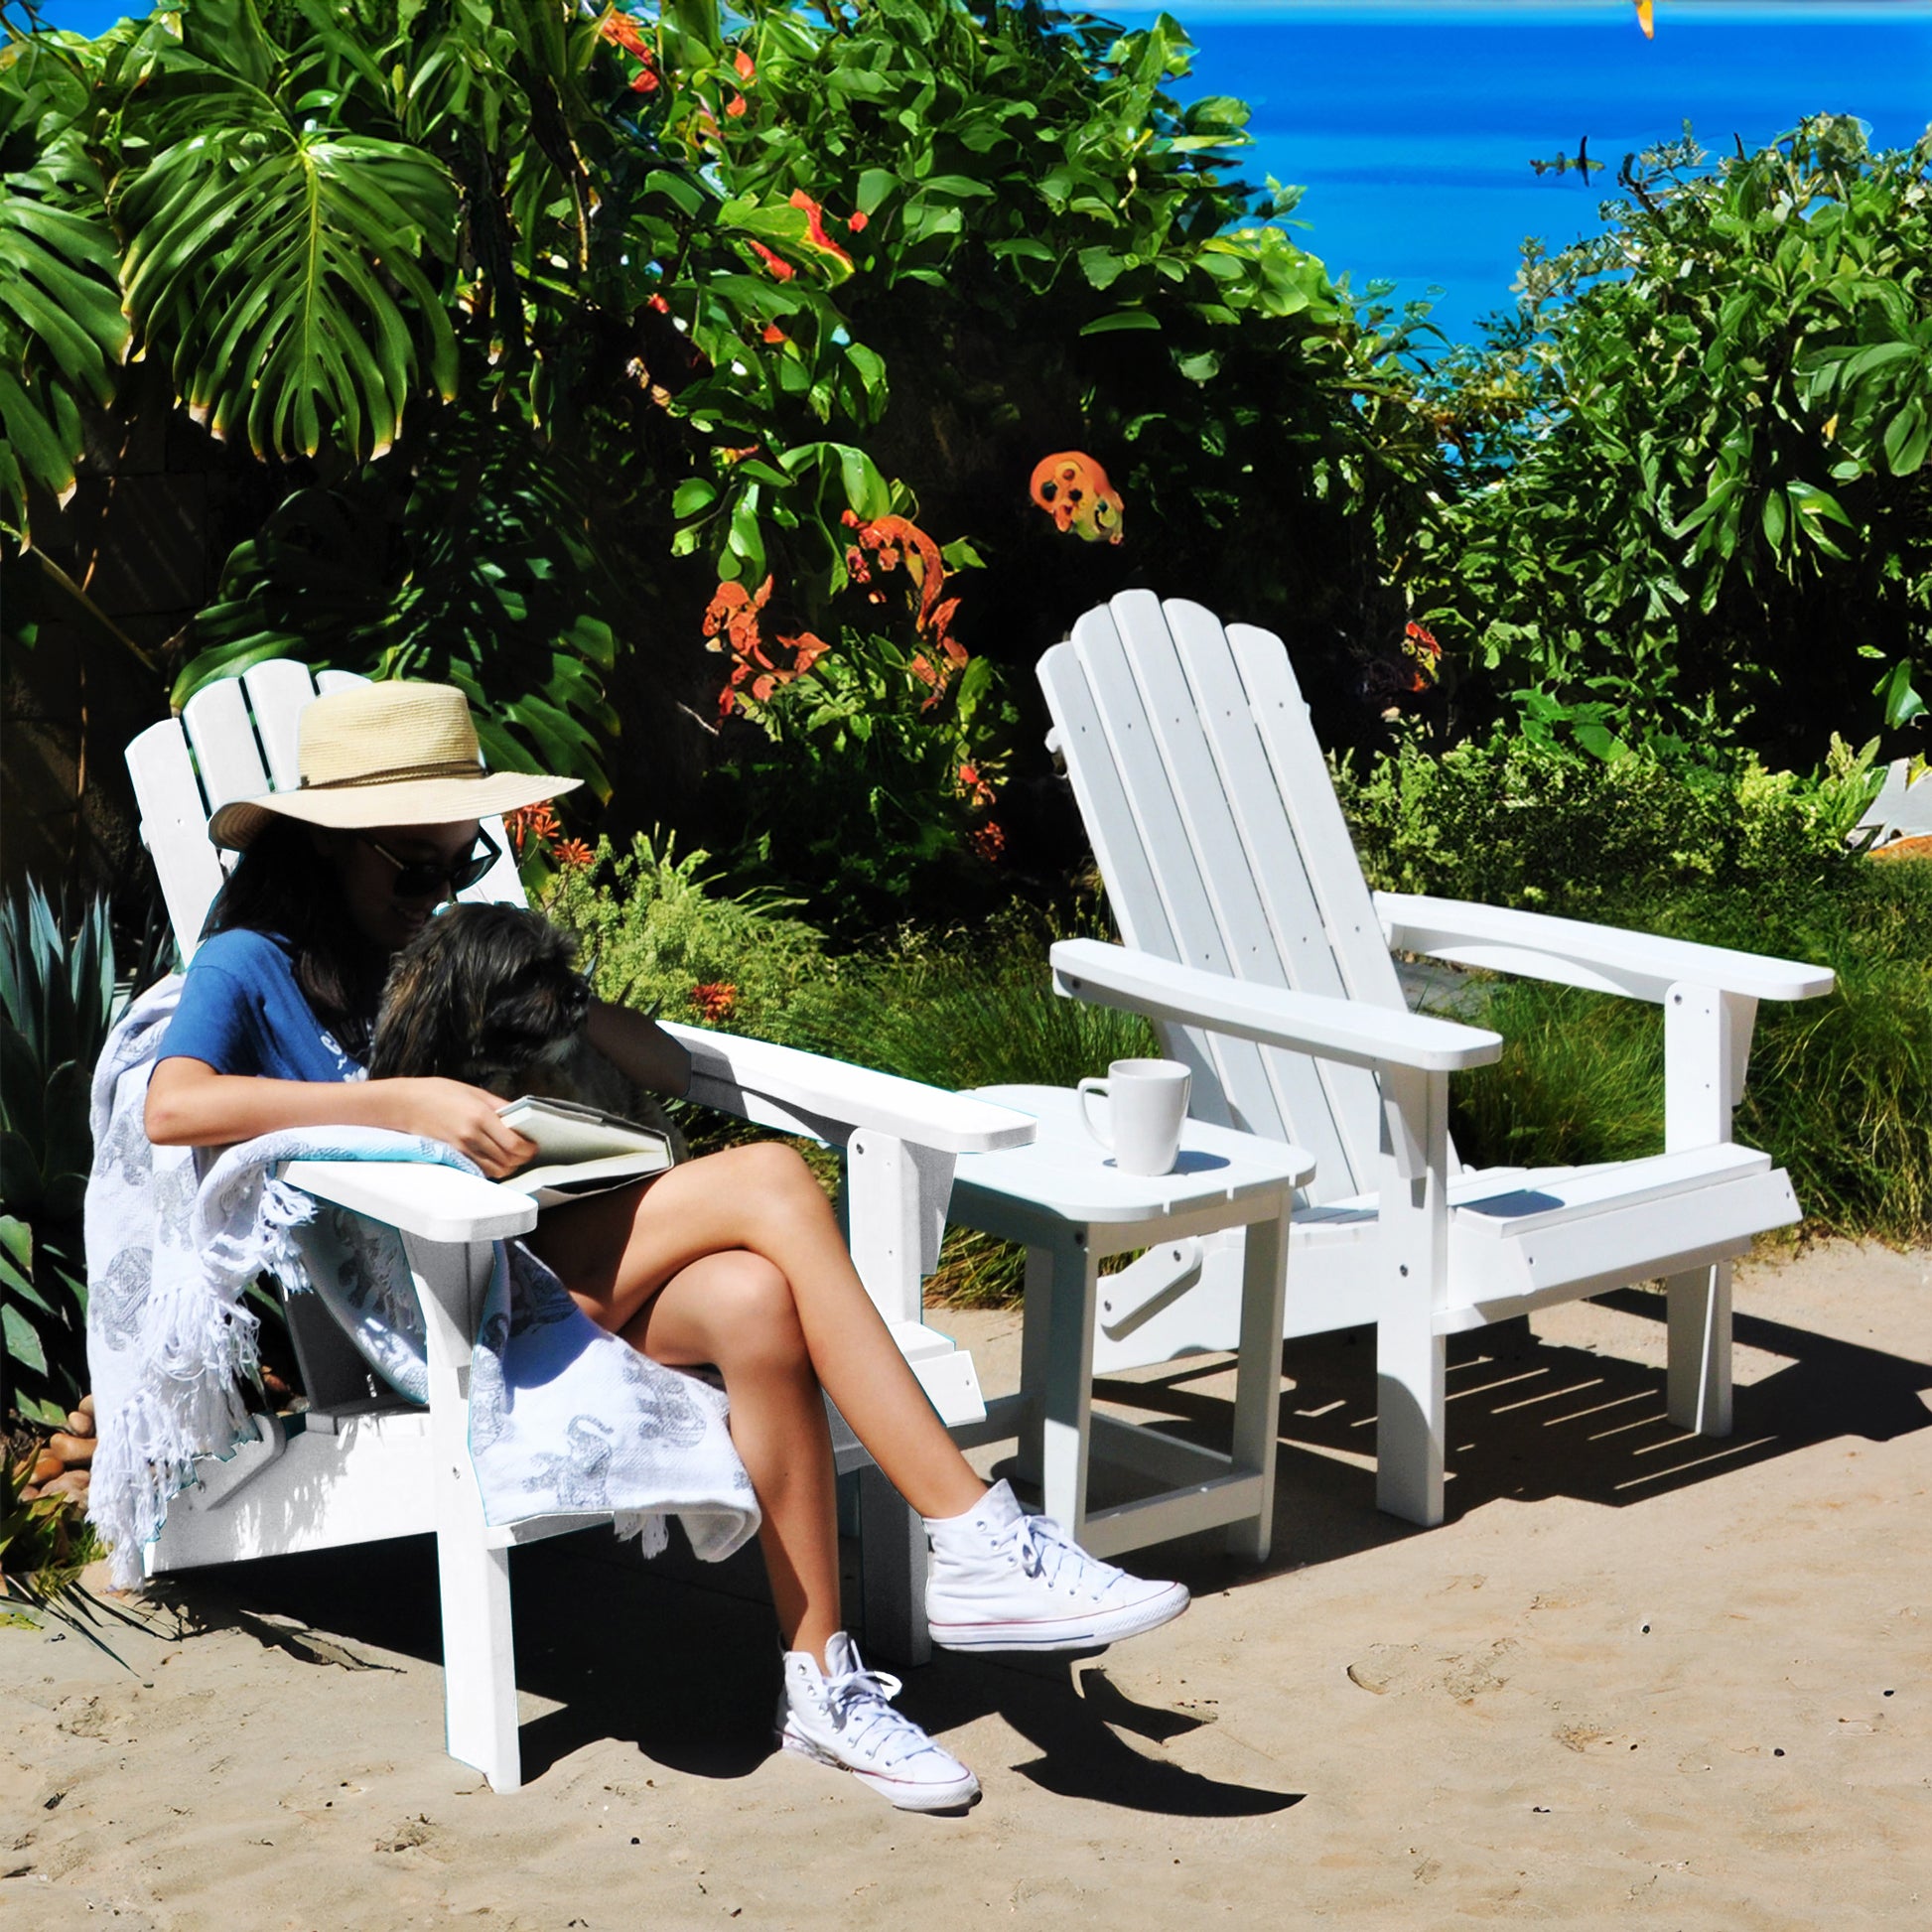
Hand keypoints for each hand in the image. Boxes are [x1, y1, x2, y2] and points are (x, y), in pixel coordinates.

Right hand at [390, 1079, 537, 1178]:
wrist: (404, 1104)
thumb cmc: (437, 1093)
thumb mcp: (473, 1091)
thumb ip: (499, 1105)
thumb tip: (520, 1115)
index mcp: (480, 1115)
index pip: (514, 1143)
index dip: (528, 1149)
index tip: (533, 1146)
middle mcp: (471, 1135)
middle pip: (508, 1160)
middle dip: (522, 1158)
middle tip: (525, 1151)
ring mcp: (460, 1149)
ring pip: (495, 1170)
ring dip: (508, 1165)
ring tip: (510, 1156)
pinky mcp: (451, 1157)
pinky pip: (479, 1171)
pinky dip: (490, 1168)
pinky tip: (491, 1158)